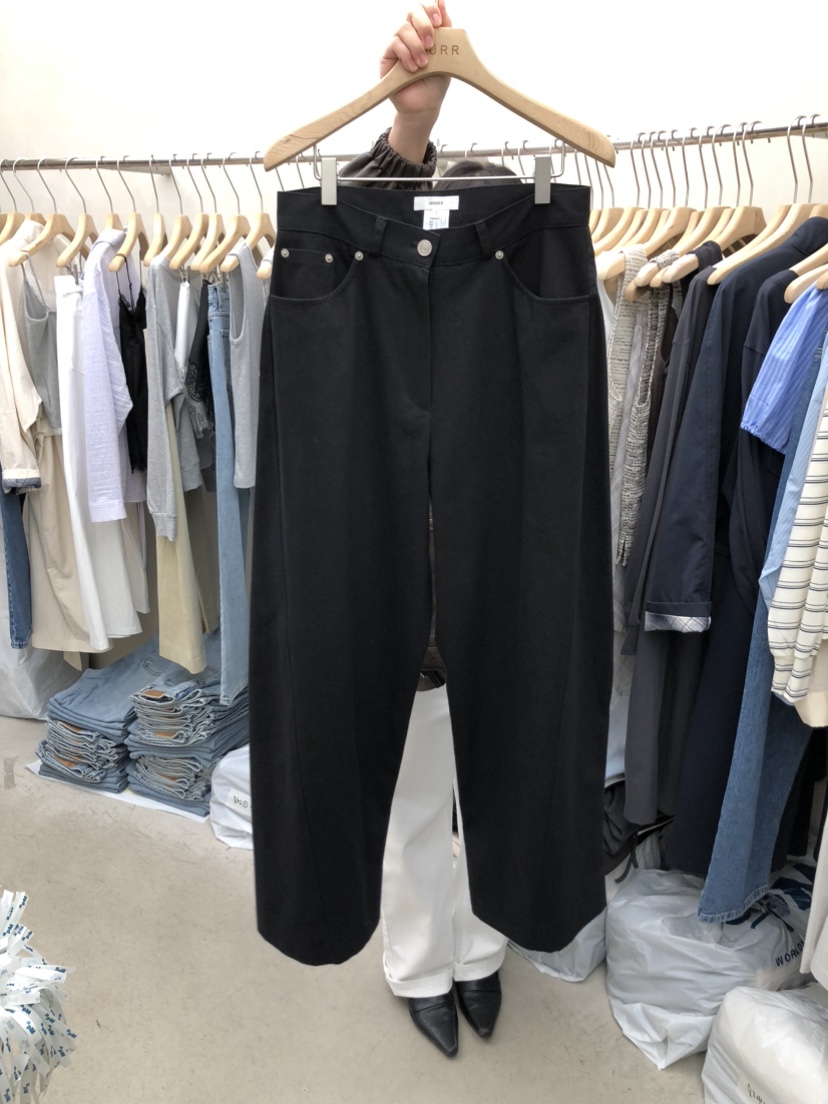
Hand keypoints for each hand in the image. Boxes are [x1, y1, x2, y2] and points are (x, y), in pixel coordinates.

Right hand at [383, 2, 451, 162]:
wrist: (425, 106)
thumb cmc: (435, 82)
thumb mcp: (446, 55)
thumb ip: (446, 30)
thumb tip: (442, 1)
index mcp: (426, 31)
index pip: (424, 8)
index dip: (431, 9)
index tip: (439, 21)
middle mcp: (411, 35)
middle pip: (412, 11)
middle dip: (424, 24)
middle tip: (431, 43)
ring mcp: (398, 45)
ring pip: (403, 29)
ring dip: (416, 46)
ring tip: (423, 65)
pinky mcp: (387, 57)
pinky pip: (395, 44)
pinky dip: (406, 55)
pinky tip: (413, 69)